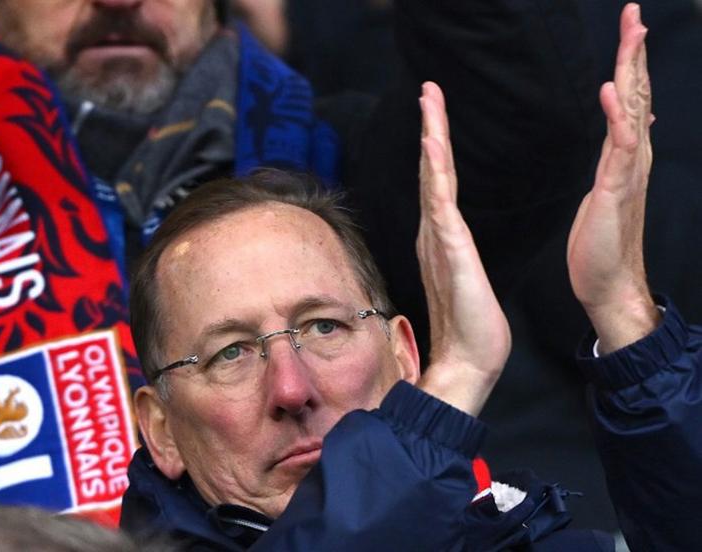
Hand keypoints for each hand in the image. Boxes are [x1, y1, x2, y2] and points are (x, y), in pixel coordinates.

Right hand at [415, 82, 510, 415]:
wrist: (468, 362)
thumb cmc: (471, 330)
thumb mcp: (466, 284)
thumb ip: (453, 262)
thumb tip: (449, 254)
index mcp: (441, 241)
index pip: (438, 185)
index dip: (435, 149)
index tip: (434, 118)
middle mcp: (435, 235)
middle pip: (431, 171)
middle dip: (430, 128)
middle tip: (428, 90)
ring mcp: (439, 241)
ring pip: (433, 177)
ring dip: (431, 136)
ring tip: (429, 100)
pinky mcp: (450, 251)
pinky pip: (440, 201)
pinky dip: (435, 170)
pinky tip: (433, 145)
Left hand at [567, 3, 659, 353]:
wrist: (608, 280)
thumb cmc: (604, 238)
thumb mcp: (611, 184)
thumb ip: (620, 152)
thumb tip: (631, 124)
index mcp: (626, 154)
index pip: (630, 99)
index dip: (630, 63)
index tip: (630, 27)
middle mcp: (634, 156)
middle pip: (636, 94)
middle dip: (634, 53)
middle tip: (633, 14)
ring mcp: (628, 171)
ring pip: (633, 111)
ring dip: (632, 72)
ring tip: (632, 36)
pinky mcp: (616, 189)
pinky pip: (619, 147)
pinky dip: (617, 118)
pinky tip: (612, 92)